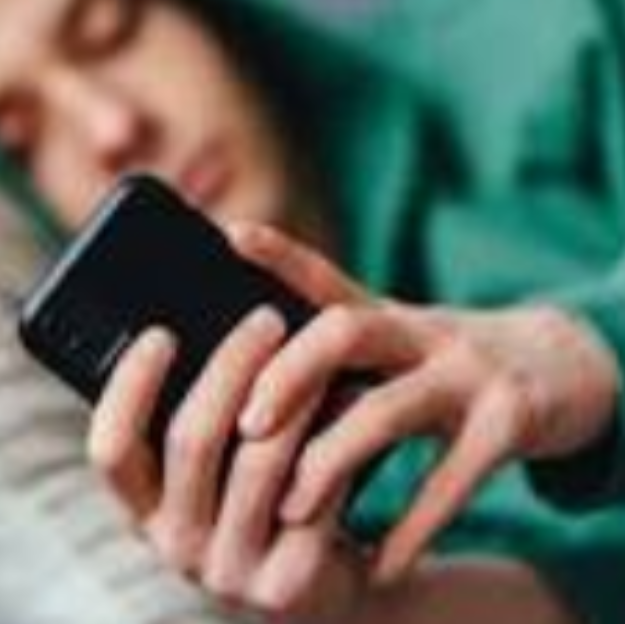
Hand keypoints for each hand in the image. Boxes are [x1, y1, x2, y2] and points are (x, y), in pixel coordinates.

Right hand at [88, 307, 370, 623]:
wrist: (324, 589)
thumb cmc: (263, 504)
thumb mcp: (217, 472)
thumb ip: (203, 416)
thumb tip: (203, 316)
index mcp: (143, 509)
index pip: (111, 449)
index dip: (129, 388)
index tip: (161, 332)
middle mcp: (174, 545)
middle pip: (191, 440)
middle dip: (230, 366)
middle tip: (266, 318)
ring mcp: (228, 571)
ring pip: (258, 460)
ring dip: (290, 393)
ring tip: (317, 346)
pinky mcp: (286, 584)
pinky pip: (312, 491)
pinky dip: (332, 435)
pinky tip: (352, 396)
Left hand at [227, 221, 621, 585]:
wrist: (565, 367)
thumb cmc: (451, 366)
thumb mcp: (400, 343)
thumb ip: (338, 354)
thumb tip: (258, 385)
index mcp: (389, 315)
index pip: (326, 279)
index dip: (281, 254)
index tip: (232, 234)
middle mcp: (424, 331)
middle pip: (343, 331)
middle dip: (286, 377)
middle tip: (246, 428)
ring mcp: (469, 371)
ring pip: (386, 408)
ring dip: (330, 461)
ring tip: (291, 510)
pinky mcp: (510, 421)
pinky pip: (452, 477)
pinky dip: (413, 526)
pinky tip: (380, 564)